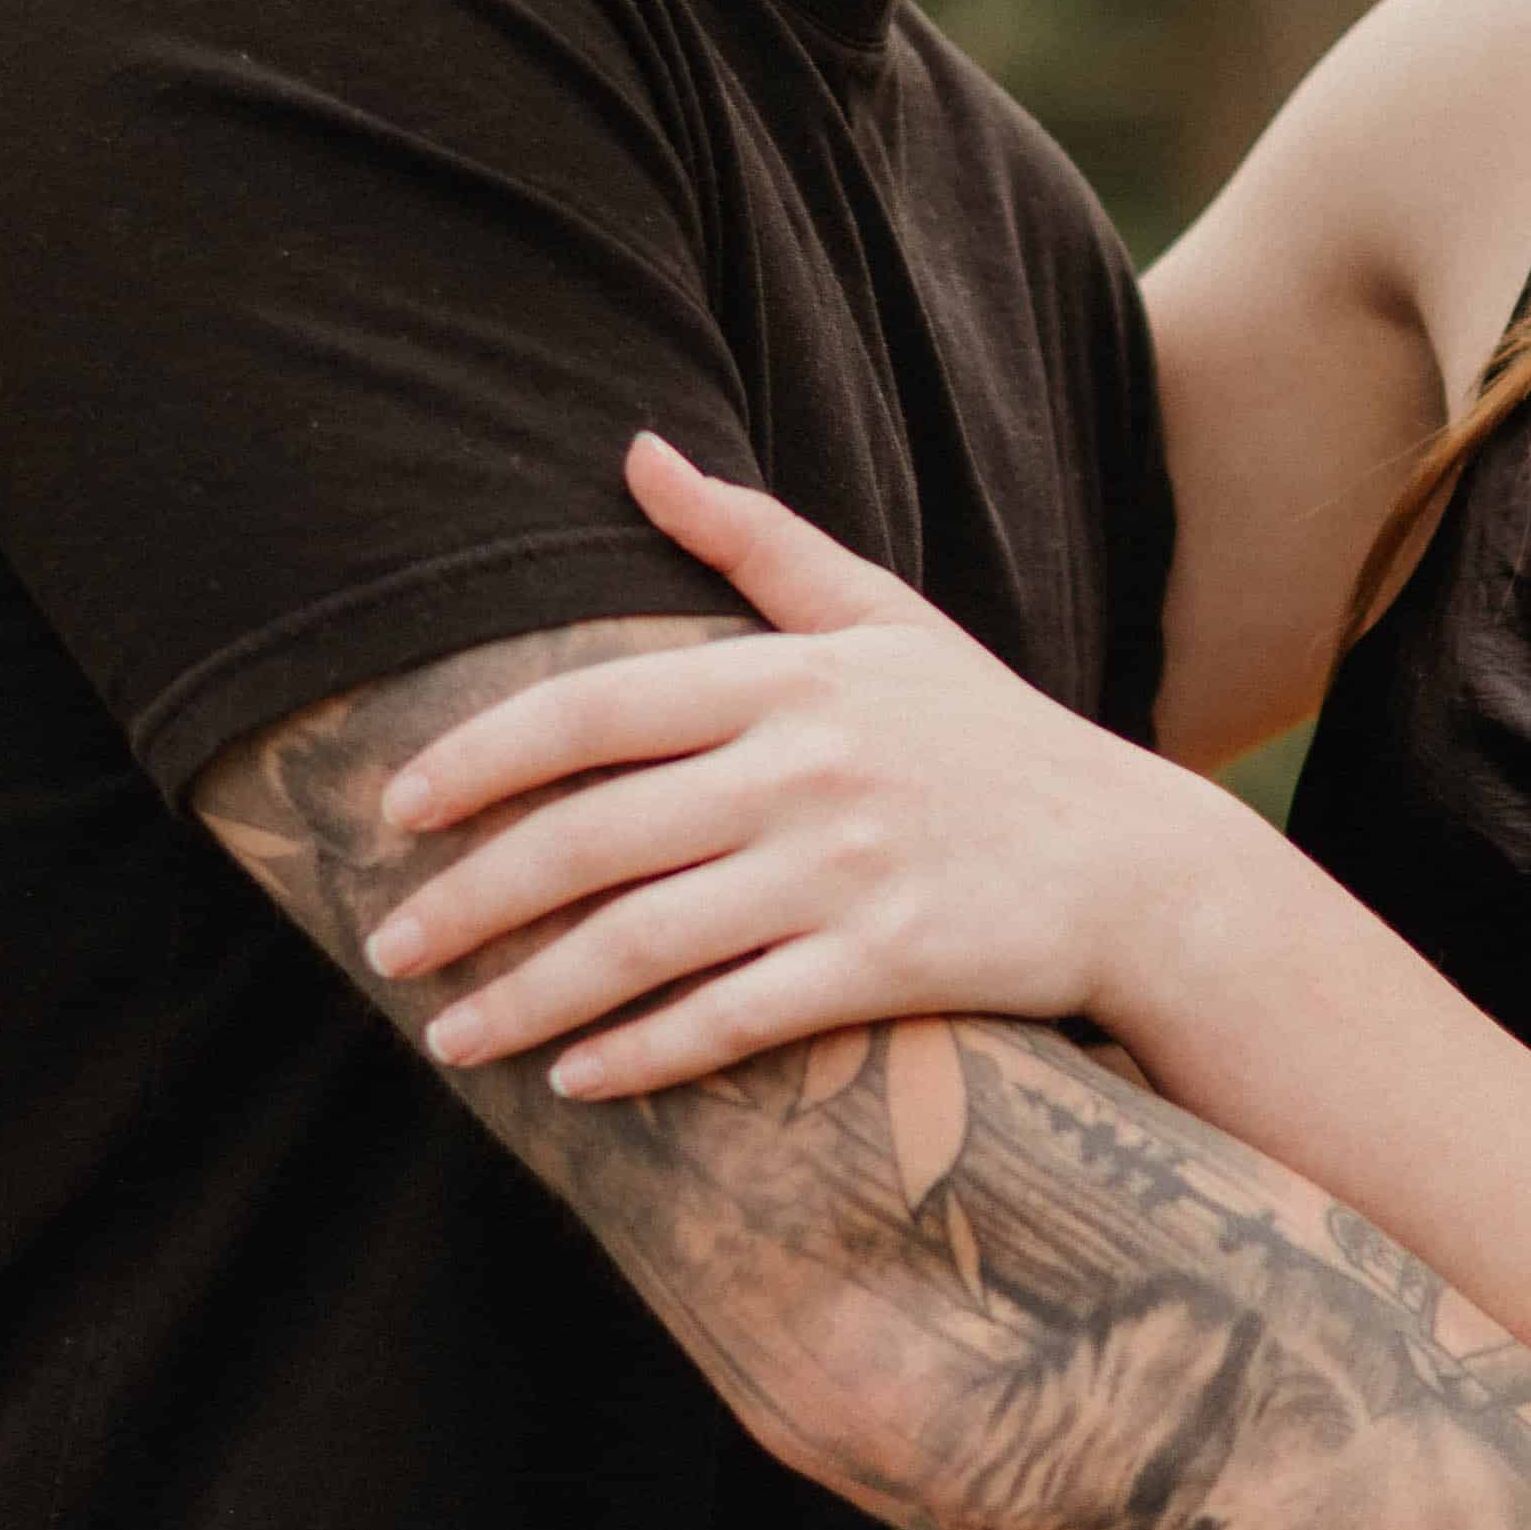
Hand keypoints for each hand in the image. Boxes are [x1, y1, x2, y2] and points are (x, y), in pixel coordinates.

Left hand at [364, 439, 1260, 1096]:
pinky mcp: (889, 965)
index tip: (394, 807)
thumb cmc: (995, 740)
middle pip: (593, 835)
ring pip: (645, 940)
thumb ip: (754, 543)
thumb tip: (639, 451)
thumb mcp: (884, 619)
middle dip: (471, 898)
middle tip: (388, 945)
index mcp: (789, 678)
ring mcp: (847, 872)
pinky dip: (645, 1051)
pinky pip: (736, 1018)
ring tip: (449, 1037)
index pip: (591, 708)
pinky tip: (576, 1078)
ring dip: (530, 996)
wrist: (1142, 866)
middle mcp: (806, 769)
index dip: (478, 759)